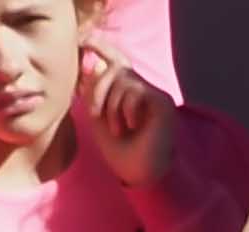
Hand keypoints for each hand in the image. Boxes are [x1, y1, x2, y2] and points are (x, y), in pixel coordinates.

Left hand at [77, 43, 174, 189]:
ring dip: (112, 107)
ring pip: (123, 80)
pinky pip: (136, 91)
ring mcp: (154, 93)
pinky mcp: (162, 101)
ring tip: (118, 129)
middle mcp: (142, 88)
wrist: (138, 174)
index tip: (86, 40)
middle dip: (99, 90)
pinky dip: (127, 110)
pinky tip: (132, 126)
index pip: (116, 60)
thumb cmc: (119, 150)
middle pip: (115, 68)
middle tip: (96, 114)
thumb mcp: (99, 117)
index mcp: (127, 91)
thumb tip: (92, 63)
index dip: (102, 47)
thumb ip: (94, 91)